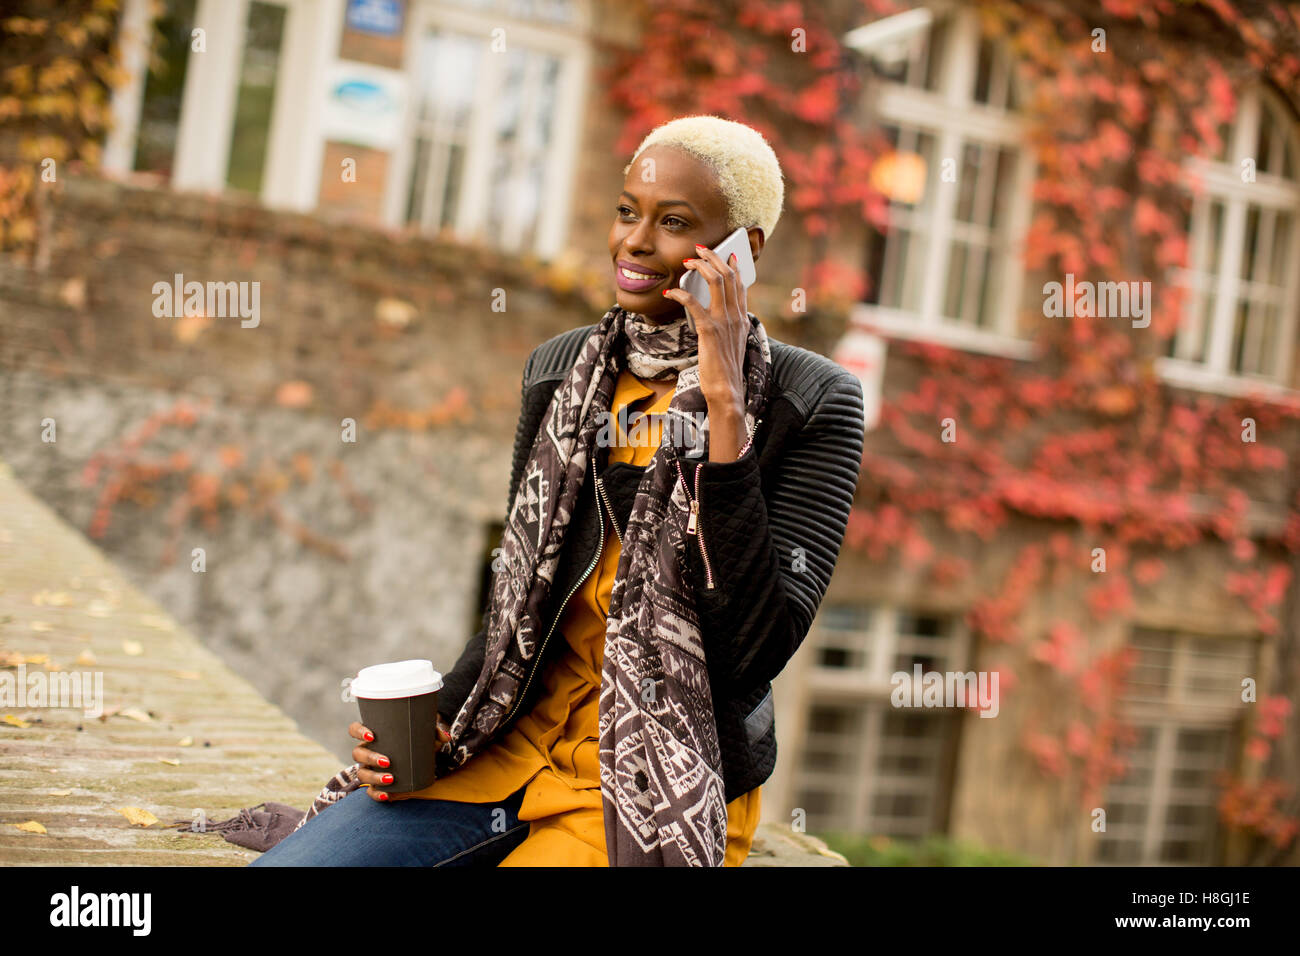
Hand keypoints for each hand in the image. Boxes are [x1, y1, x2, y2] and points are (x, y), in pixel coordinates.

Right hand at [348, 717, 452, 801]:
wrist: (419, 761)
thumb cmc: (416, 742)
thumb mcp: (425, 735)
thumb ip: (435, 732)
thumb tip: (445, 737)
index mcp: (373, 736)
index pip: (355, 729)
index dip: (359, 731)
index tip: (372, 736)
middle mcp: (367, 752)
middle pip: (357, 753)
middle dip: (370, 758)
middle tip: (388, 761)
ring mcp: (369, 769)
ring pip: (362, 773)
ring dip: (374, 777)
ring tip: (391, 778)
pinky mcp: (376, 784)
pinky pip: (370, 791)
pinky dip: (377, 794)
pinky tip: (387, 795)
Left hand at [664, 245, 748, 411]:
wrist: (727, 390)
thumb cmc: (725, 371)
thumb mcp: (731, 344)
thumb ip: (727, 327)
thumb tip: (714, 315)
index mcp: (742, 319)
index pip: (741, 285)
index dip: (733, 266)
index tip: (727, 254)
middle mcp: (736, 316)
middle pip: (728, 276)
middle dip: (714, 257)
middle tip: (700, 249)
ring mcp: (724, 322)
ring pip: (716, 281)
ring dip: (701, 266)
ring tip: (688, 260)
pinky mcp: (709, 330)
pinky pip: (693, 303)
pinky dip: (680, 294)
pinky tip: (670, 293)